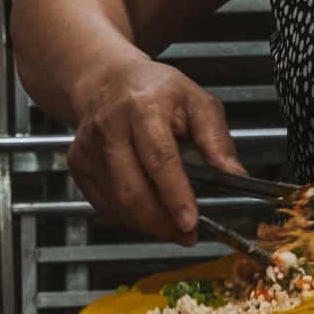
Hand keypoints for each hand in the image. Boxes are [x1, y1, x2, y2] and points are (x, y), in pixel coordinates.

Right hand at [65, 54, 245, 247]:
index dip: (175, 195)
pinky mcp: (78, 165)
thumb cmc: (154, 90)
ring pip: (118, 204)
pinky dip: (129, 218)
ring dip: (148, 225)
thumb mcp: (196, 101)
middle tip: (188, 234)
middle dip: (162, 222)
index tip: (190, 221)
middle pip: (133, 190)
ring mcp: (89, 148)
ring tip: (172, 226)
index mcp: (144, 107)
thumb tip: (235, 174)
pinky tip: (148, 213)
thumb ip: (217, 139)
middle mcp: (111, 127)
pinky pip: (105, 206)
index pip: (159, 158)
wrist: (106, 79)